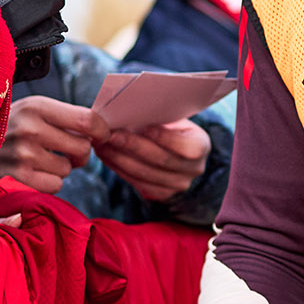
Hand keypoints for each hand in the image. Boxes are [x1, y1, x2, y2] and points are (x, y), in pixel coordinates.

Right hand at [0, 96, 109, 194]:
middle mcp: (31, 130)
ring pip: (67, 170)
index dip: (102, 130)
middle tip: (68, 152)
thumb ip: (61, 116)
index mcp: (36, 107)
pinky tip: (29, 173)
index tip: (101, 136)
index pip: (88, 120)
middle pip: (83, 148)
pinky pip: (53, 186)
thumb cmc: (4, 128)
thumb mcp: (27, 110)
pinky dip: (46, 183)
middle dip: (80, 153)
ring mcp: (24, 157)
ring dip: (59, 169)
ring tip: (38, 160)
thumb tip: (100, 128)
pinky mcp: (18, 180)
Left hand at [95, 118, 209, 200]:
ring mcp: (178, 185)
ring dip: (119, 159)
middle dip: (133, 147)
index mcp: (201, 145)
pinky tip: (106, 156)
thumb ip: (157, 116)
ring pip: (145, 174)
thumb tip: (129, 109)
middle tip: (111, 134)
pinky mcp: (161, 194)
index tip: (142, 127)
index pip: (186, 147)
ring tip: (102, 144)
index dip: (164, 138)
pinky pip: (137, 182)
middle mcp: (194, 169)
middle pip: (161, 161)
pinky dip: (118, 168)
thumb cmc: (169, 126)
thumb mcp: (172, 117)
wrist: (175, 151)